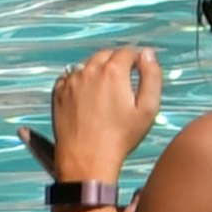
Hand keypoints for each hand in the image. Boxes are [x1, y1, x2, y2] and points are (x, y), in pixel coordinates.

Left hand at [50, 43, 166, 189]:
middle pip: (106, 55)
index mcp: (113, 72)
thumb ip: (152, 76)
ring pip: (88, 65)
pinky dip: (80, 81)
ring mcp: (71, 81)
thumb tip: (148, 54)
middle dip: (117, 62)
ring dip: (98, 71)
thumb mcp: (148, 109)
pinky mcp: (58, 92)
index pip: (127, 52)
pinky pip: (71, 77)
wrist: (86, 160)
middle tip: (123, 82)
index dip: (136, 59)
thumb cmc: (120, 138)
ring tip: (105, 92)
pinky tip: (88, 98)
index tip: (138, 69)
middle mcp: (89, 70)